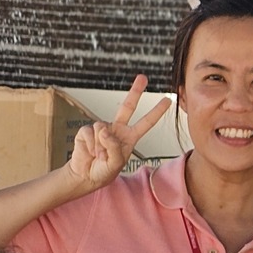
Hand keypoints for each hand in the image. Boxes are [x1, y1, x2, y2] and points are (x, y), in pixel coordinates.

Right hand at [66, 75, 171, 191]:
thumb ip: (113, 147)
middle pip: (128, 106)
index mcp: (129, 137)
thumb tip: (104, 130)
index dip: (156, 112)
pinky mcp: (87, 130)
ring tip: (99, 156)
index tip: (168, 101)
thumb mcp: (115, 163)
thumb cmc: (103, 171)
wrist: (85, 176)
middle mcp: (117, 129)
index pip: (146, 123)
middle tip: (143, 77)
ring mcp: (102, 129)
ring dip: (100, 145)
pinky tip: (90, 152)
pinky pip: (89, 132)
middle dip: (135, 91)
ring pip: (102, 127)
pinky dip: (90, 145)